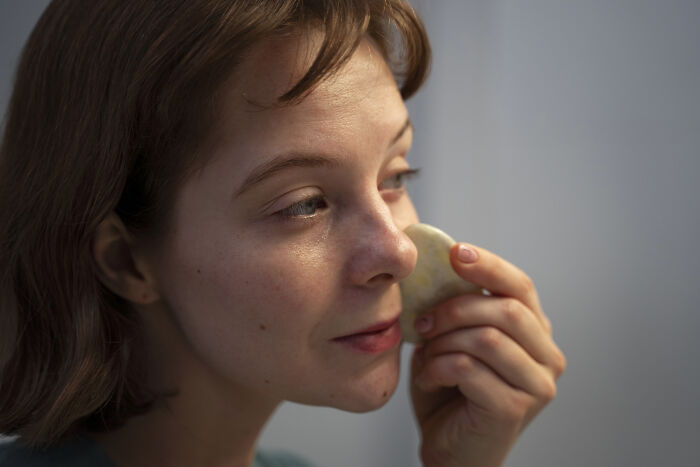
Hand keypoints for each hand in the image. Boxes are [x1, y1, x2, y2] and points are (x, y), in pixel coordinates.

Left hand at [410, 243, 565, 466]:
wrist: (449, 449)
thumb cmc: (450, 391)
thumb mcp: (452, 339)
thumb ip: (456, 307)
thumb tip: (436, 266)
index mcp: (535, 331)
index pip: (520, 285)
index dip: (488, 264)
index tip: (454, 252)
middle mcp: (547, 356)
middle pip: (507, 309)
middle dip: (454, 308)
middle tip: (421, 321)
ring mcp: (537, 385)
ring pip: (487, 338)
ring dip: (444, 342)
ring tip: (425, 357)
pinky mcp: (516, 408)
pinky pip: (469, 368)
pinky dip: (438, 367)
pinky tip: (428, 378)